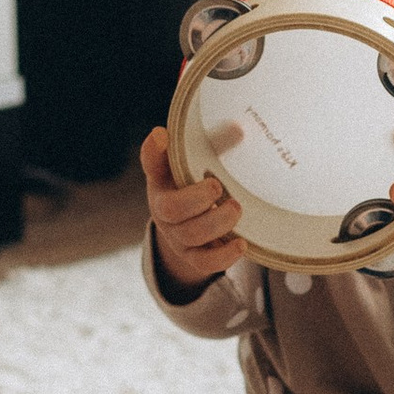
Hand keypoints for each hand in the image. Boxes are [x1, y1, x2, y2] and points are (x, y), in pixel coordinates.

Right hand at [141, 125, 246, 294]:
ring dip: (216, 223)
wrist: (188, 225)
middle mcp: (163, 210)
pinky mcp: (192, 257)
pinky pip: (203, 263)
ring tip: (236, 209)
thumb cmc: (194, 185)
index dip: (153, 151)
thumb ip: (214, 144)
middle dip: (196, 199)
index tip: (162, 134)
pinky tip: (242, 244)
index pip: (152, 163)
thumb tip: (240, 130)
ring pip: (190, 236)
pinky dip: (223, 256)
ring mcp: (176, 236)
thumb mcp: (197, 163)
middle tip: (218, 187)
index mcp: (162, 181)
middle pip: (171, 210)